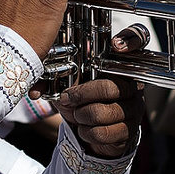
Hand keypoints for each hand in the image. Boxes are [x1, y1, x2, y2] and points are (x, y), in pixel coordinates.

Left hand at [50, 24, 147, 157]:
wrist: (94, 133)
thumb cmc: (83, 102)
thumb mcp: (70, 86)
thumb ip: (57, 77)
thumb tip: (37, 88)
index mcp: (119, 66)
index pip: (136, 41)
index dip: (129, 41)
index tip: (116, 45)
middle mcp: (132, 84)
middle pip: (109, 88)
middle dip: (80, 96)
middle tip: (67, 99)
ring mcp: (134, 108)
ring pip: (103, 113)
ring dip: (81, 117)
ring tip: (78, 115)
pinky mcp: (130, 130)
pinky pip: (103, 132)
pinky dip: (87, 133)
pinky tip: (86, 129)